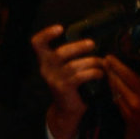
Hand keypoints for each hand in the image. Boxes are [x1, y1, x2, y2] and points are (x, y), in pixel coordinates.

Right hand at [33, 23, 104, 138]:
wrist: (68, 110)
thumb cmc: (73, 84)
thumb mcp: (69, 67)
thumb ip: (74, 55)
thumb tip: (92, 42)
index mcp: (46, 60)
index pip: (37, 43)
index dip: (46, 34)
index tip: (60, 28)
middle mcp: (46, 68)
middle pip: (59, 53)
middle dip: (78, 47)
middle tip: (92, 44)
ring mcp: (54, 79)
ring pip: (73, 66)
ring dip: (92, 62)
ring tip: (102, 64)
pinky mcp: (63, 88)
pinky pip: (80, 77)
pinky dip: (94, 73)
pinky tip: (101, 74)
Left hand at [105, 56, 139, 138]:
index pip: (126, 74)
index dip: (116, 65)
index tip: (109, 57)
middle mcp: (135, 102)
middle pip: (116, 83)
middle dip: (110, 72)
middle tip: (105, 63)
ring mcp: (130, 112)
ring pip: (114, 93)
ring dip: (111, 82)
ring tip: (109, 73)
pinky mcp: (128, 119)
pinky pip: (117, 103)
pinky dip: (116, 94)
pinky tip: (116, 88)